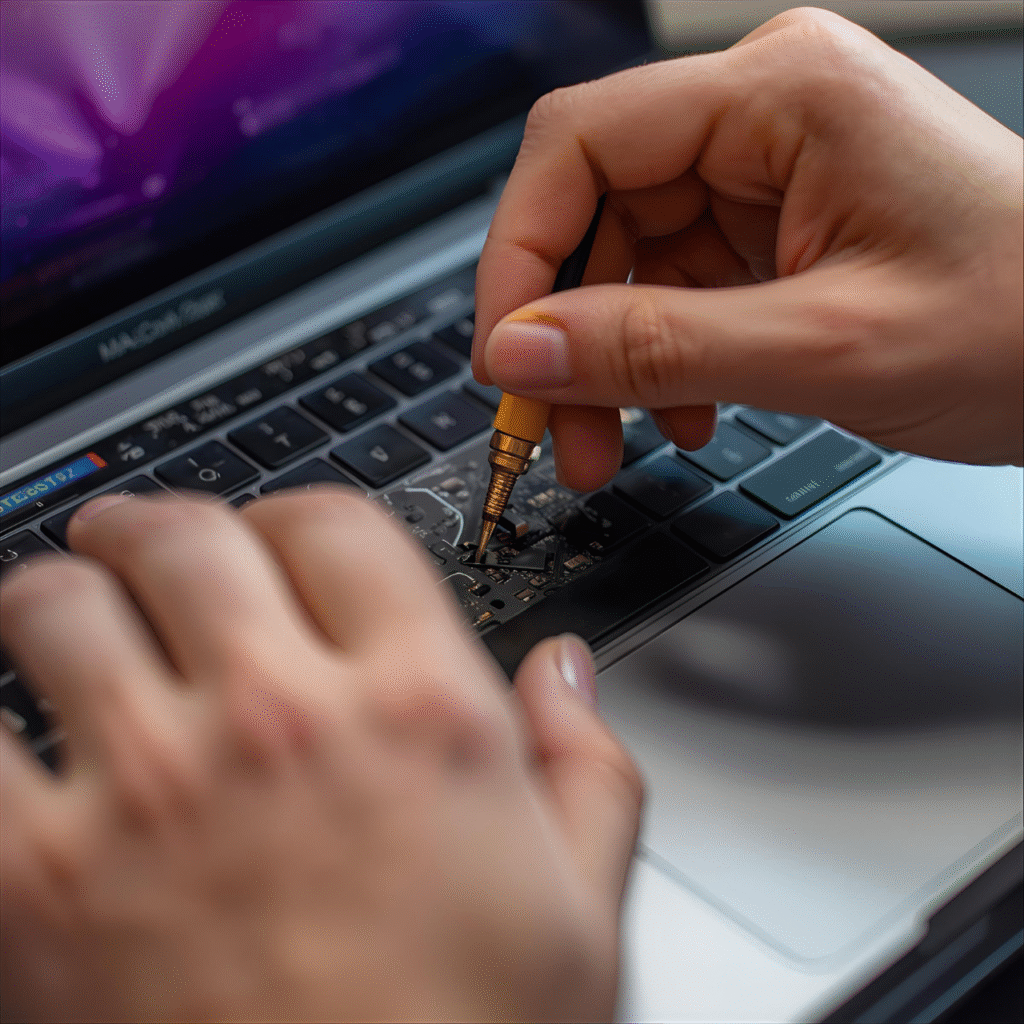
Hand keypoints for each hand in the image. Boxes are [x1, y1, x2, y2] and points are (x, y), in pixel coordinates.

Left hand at [0, 489, 641, 1022]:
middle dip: (159, 526)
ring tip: (62, 610)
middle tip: (145, 542)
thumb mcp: (581, 906)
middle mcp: (285, 721)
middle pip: (189, 538)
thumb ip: (588, 764)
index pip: (336, 526)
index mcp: (417, 709)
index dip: (300, 512)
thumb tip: (567, 671)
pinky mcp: (39, 883)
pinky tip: (5, 725)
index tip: (280, 537)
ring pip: (59, 606)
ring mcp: (155, 790)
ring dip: (57, 593)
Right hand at [472, 7, 1023, 489]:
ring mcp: (770, 171)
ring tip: (619, 441)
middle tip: (555, 426)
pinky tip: (687, 411)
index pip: (579, 144)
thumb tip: (521, 350)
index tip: (503, 355)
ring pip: (627, 259)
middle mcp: (765, 115)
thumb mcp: (823, 348)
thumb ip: (654, 348)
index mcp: (780, 94)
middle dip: (563, 328)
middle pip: (596, 209)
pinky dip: (662, 357)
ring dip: (609, 358)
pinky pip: (677, 286)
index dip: (518, 254)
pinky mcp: (778, 226)